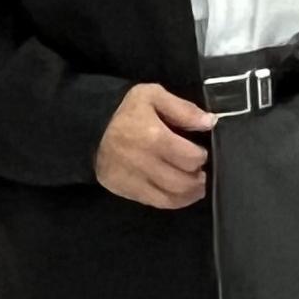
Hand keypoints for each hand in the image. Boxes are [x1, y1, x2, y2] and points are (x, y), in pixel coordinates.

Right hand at [94, 83, 214, 209]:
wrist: (88, 127)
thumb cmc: (125, 111)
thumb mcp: (153, 96)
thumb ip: (183, 109)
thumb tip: (210, 122)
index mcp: (153, 137)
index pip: (190, 159)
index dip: (201, 156)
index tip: (200, 151)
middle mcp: (142, 162)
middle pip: (183, 183)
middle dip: (199, 179)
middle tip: (200, 171)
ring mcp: (131, 180)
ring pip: (171, 199)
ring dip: (190, 194)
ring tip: (195, 184)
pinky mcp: (124, 190)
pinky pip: (155, 203)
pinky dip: (172, 200)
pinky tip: (178, 191)